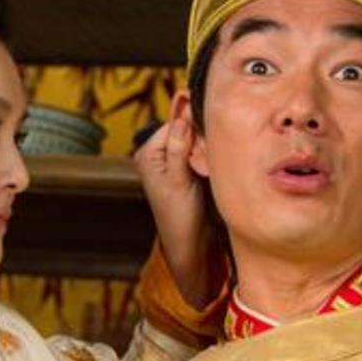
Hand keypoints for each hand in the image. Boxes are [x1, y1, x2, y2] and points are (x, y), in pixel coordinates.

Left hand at [134, 109, 212, 306]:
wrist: (189, 243)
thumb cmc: (179, 216)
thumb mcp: (178, 179)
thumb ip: (179, 148)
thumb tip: (182, 117)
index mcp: (148, 153)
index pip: (173, 124)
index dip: (193, 127)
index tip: (208, 139)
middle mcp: (157, 154)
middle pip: (184, 130)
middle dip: (200, 137)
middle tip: (210, 154)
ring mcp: (172, 161)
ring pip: (194, 141)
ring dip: (206, 146)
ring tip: (211, 163)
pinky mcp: (186, 170)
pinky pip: (198, 152)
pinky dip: (207, 155)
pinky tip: (213, 164)